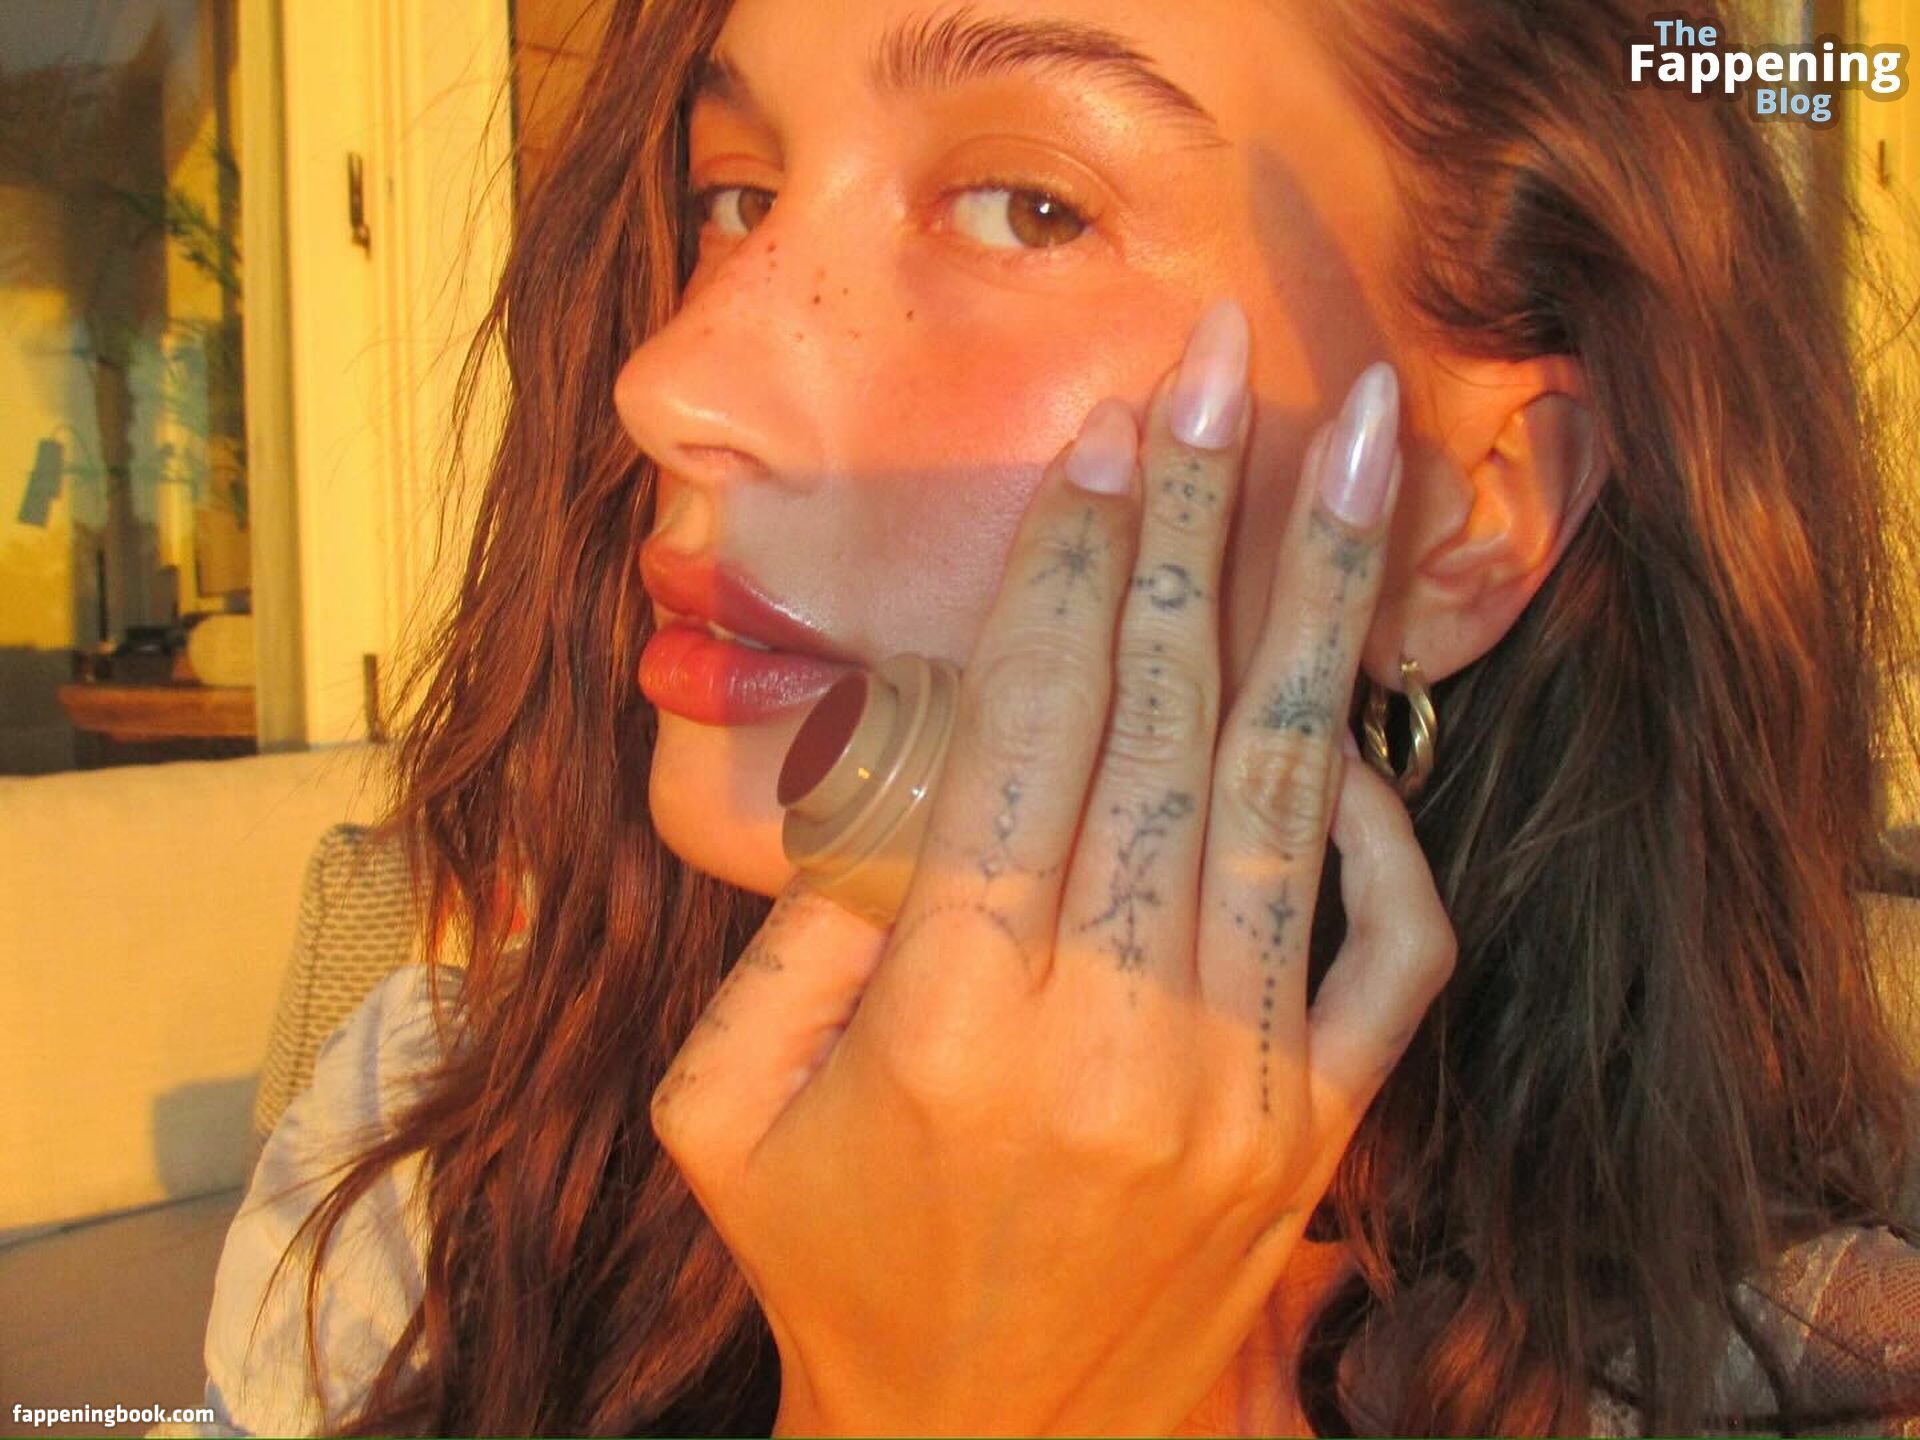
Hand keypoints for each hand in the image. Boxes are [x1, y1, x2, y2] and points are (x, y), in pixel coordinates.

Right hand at [649, 301, 1455, 1435]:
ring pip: (1282, 797)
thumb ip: (788, 930)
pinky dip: (1378, 822)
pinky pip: (1388, 946)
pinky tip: (1343, 733)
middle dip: (1189, 522)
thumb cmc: (835, 1269)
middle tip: (1223, 364)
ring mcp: (1239, 1087)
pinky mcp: (1320, 1130)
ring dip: (1316, 603)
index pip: (1017, 738)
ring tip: (1364, 449)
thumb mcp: (725, 1112)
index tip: (1096, 437)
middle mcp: (1106, 1040)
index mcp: (941, 1026)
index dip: (1058, 568)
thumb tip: (888, 755)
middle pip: (1156, 724)